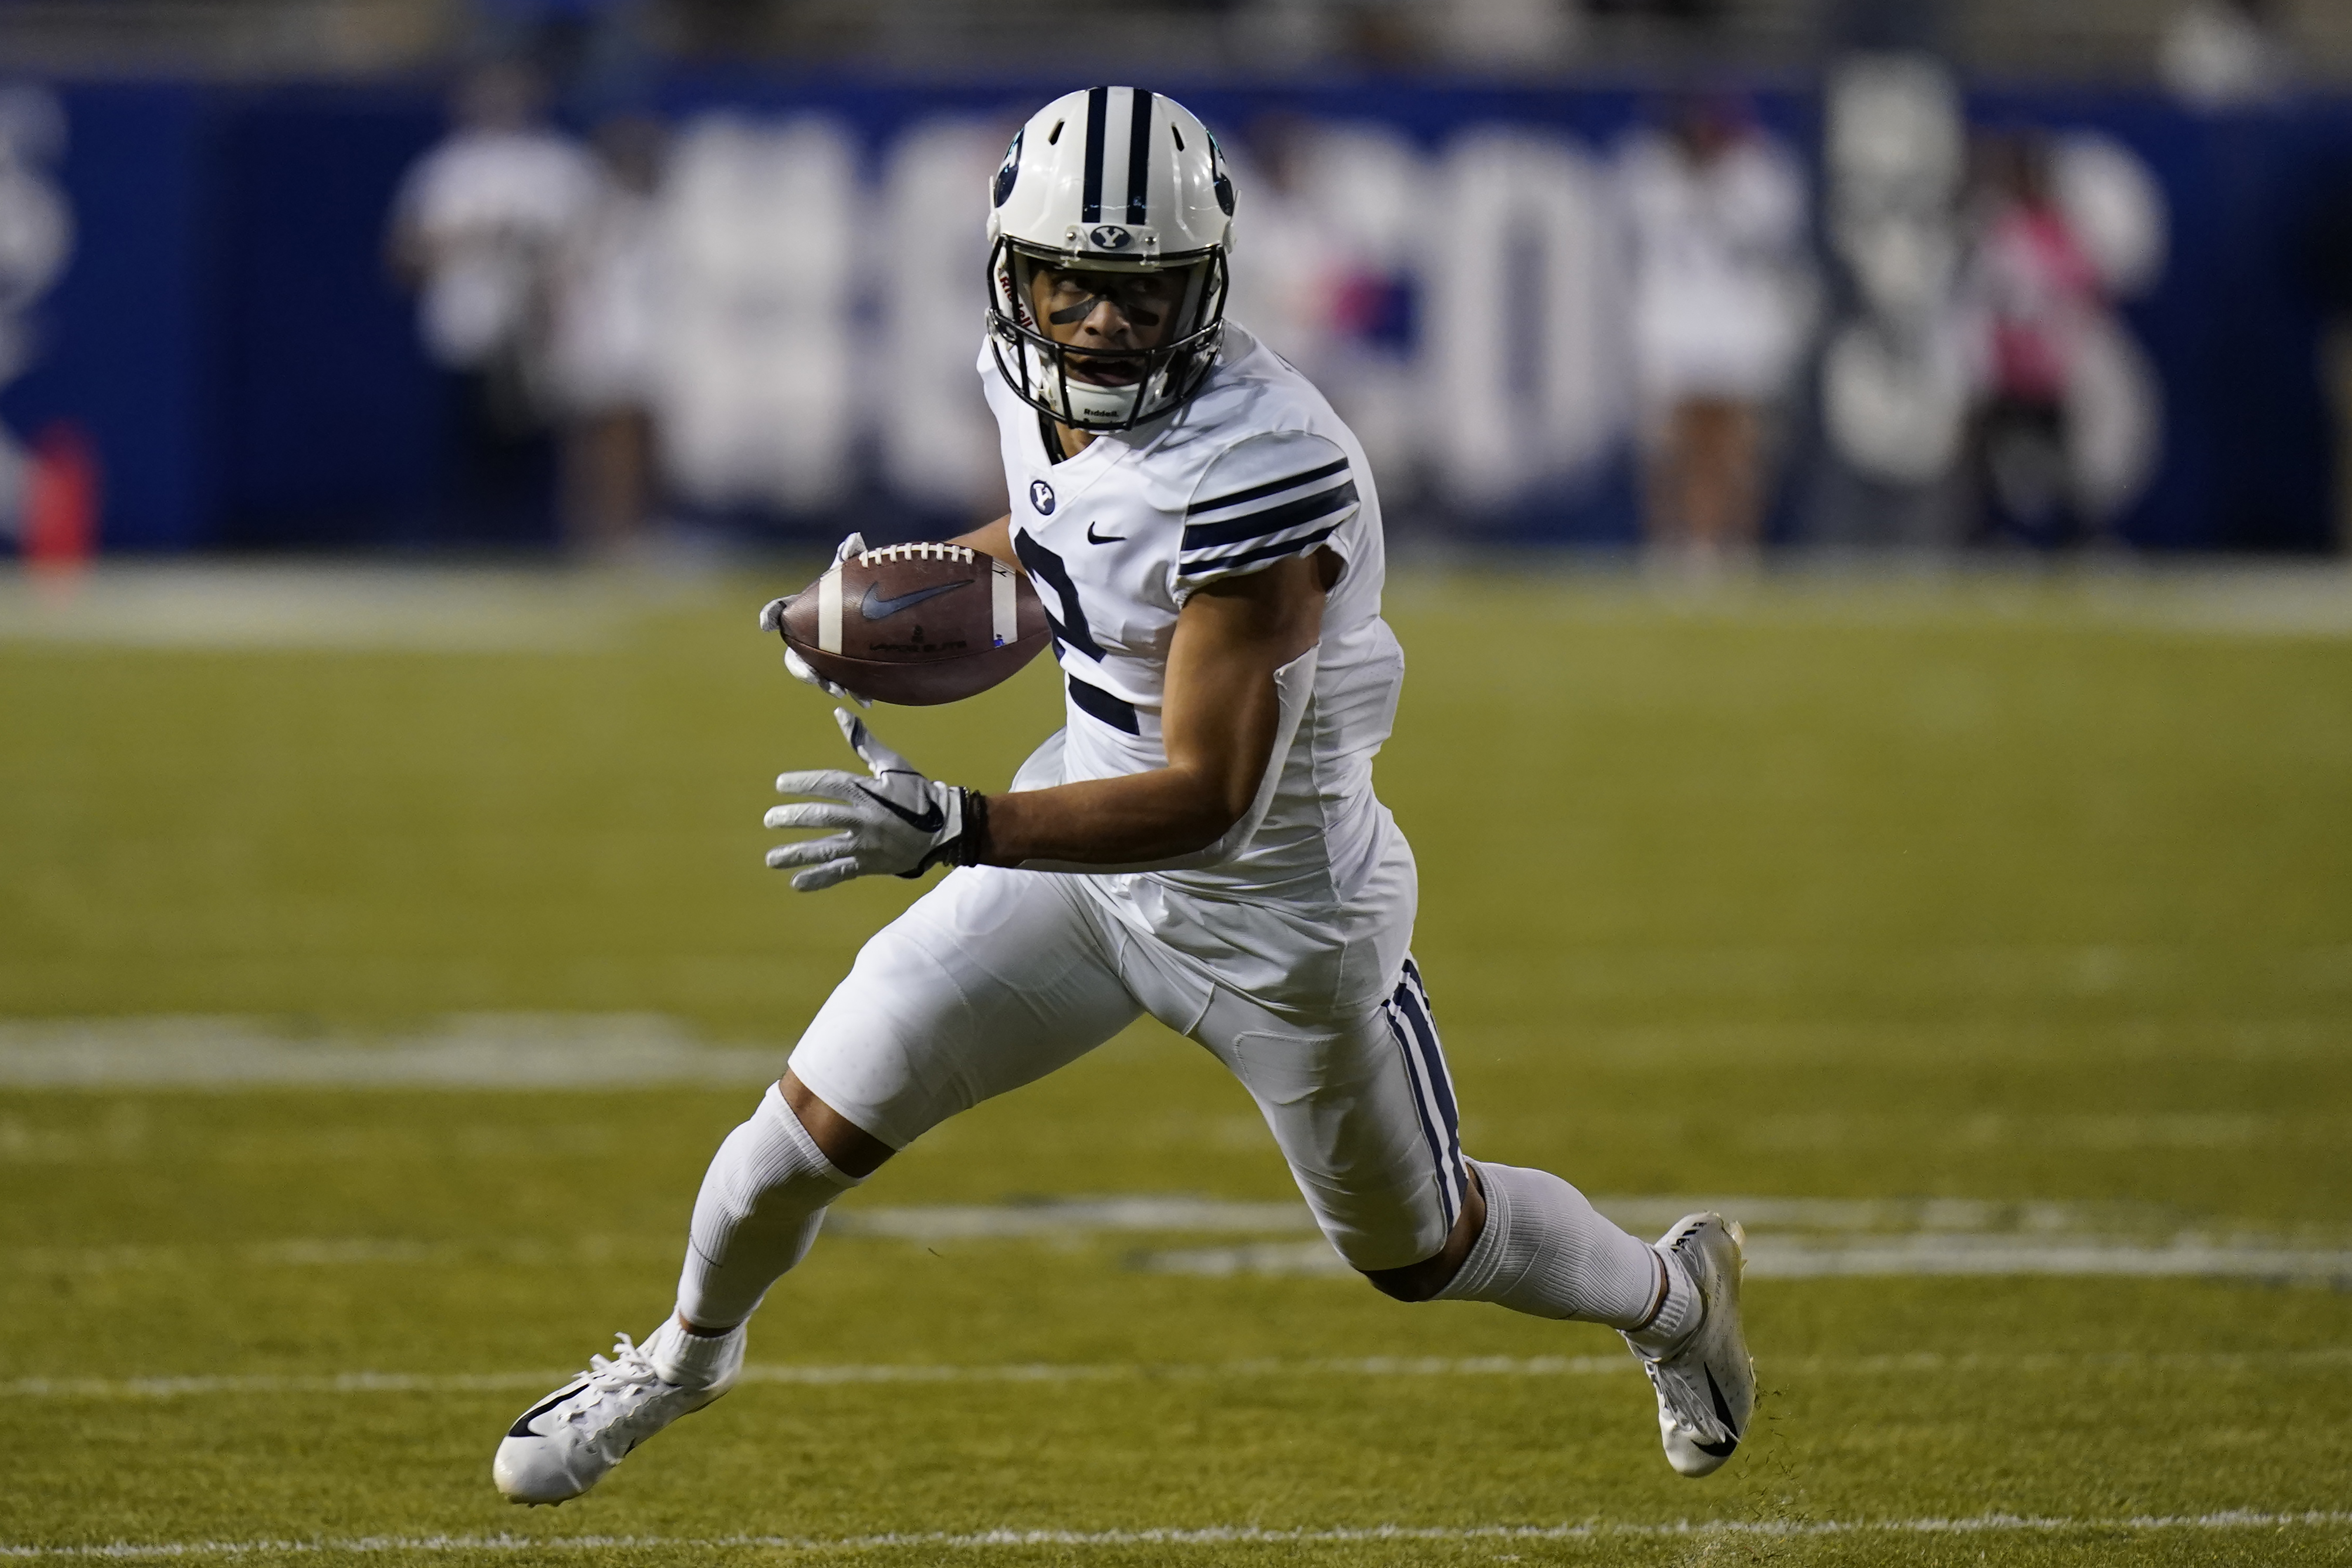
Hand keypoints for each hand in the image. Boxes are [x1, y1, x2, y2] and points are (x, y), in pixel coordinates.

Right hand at [760, 533, 871, 706]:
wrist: (869, 613)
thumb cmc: (850, 591)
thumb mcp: (850, 575)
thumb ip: (848, 558)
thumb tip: (855, 539)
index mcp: (800, 611)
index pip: (779, 610)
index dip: (770, 616)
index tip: (766, 624)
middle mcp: (804, 637)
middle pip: (793, 655)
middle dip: (801, 668)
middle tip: (812, 676)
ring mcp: (820, 656)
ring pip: (815, 675)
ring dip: (825, 684)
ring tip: (838, 692)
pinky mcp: (840, 670)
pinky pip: (842, 683)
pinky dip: (854, 693)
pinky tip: (868, 702)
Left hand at [763, 709, 984, 890]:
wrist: (946, 829)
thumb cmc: (918, 794)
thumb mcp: (893, 765)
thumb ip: (864, 743)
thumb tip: (840, 714)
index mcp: (869, 791)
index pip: (830, 784)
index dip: (804, 783)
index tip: (780, 784)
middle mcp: (866, 819)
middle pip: (823, 818)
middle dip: (794, 818)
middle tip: (770, 820)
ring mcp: (868, 845)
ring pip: (827, 849)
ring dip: (798, 854)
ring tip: (772, 858)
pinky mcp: (871, 865)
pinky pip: (842, 873)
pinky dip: (819, 879)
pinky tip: (796, 883)